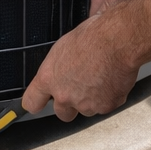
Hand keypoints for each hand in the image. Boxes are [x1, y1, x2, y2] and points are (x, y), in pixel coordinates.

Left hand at [21, 16, 139, 121]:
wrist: (118, 41)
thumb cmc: (94, 35)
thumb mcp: (65, 44)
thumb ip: (59, 62)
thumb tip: (64, 55)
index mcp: (49, 78)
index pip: (32, 102)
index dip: (37, 103)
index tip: (39, 103)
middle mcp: (64, 95)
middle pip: (62, 113)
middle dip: (70, 104)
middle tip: (79, 88)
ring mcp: (85, 103)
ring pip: (86, 110)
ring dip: (91, 99)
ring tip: (100, 79)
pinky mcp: (105, 106)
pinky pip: (106, 105)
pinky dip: (110, 96)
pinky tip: (112, 79)